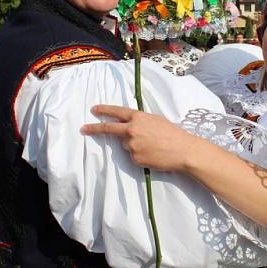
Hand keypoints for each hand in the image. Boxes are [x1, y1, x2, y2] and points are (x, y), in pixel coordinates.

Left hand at [80, 104, 201, 171]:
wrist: (182, 150)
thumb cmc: (173, 134)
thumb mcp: (156, 120)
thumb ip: (140, 121)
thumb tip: (130, 125)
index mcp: (138, 117)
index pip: (116, 112)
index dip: (104, 110)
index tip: (94, 110)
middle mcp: (132, 130)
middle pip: (108, 129)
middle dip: (94, 128)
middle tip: (84, 129)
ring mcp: (132, 145)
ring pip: (124, 145)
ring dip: (133, 145)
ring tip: (151, 146)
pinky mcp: (134, 158)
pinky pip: (132, 156)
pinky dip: (139, 155)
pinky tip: (152, 154)